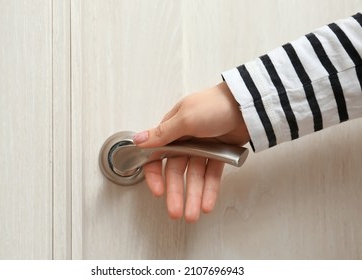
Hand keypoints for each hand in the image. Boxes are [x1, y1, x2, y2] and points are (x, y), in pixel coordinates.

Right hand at [133, 82, 249, 222]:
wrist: (247, 105)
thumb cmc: (215, 104)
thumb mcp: (185, 118)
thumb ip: (162, 134)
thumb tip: (138, 140)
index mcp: (173, 129)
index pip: (157, 156)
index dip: (156, 175)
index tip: (158, 191)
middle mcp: (185, 139)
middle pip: (177, 171)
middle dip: (176, 193)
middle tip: (176, 212)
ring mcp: (203, 148)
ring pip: (195, 176)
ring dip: (194, 195)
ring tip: (194, 214)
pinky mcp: (219, 154)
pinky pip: (212, 175)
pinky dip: (210, 189)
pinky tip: (207, 203)